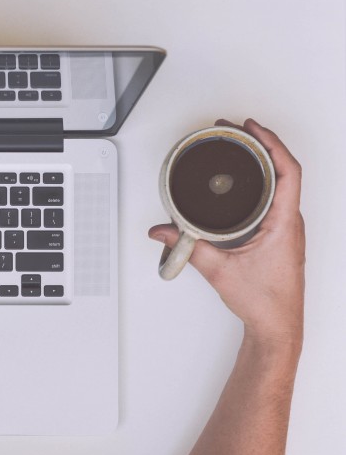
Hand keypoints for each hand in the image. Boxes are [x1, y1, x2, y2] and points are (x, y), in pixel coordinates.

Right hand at [149, 119, 304, 346]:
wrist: (278, 326)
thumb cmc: (264, 303)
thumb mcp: (219, 270)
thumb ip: (188, 247)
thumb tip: (164, 231)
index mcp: (284, 223)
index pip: (288, 171)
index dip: (271, 143)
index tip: (252, 128)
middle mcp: (289, 221)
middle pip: (283, 169)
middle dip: (261, 144)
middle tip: (238, 130)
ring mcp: (286, 228)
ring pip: (281, 183)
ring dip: (262, 162)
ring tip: (240, 147)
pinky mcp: (279, 235)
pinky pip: (275, 198)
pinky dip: (260, 181)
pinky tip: (244, 181)